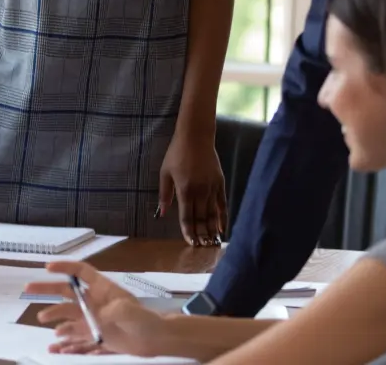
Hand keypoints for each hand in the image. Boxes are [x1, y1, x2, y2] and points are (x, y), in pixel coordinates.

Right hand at [24, 261, 168, 356]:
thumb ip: (110, 313)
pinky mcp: (95, 336)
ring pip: (67, 317)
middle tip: (28, 289)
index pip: (81, 272)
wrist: (155, 340)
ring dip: (54, 317)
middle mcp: (93, 302)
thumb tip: (93, 319)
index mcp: (102, 289)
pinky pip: (76, 339)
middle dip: (47, 289)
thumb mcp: (128, 311)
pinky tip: (55, 349)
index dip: (65, 268)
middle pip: (66, 293)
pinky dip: (66, 344)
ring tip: (42, 319)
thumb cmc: (145, 319)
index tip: (48, 268)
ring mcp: (93, 319)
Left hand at [158, 127, 226, 246]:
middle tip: (202, 247)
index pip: (187, 216)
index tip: (191, 243)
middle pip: (201, 218)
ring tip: (212, 243)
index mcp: (184, 189)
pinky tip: (223, 228)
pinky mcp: (220, 183)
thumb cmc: (176, 154)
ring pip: (212, 214)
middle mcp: (200, 191)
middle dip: (201, 234)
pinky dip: (223, 217)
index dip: (189, 231)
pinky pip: (222, 204)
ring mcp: (212, 188)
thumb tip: (161, 213)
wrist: (196, 137)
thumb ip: (164, 194)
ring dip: (212, 229)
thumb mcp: (165, 173)